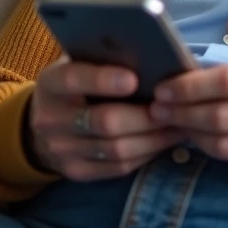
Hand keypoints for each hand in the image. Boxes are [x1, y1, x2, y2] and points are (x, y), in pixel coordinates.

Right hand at [27, 57, 183, 180]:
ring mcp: (61, 150)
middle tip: (174, 107)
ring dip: (154, 138)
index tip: (134, 79)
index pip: (73, 79)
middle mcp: (49, 119)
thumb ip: (104, 59)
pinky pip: (119, 167)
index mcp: (50, 83)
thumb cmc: (78, 84)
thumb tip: (148, 56)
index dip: (103, 80)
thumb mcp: (80, 64)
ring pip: (117, 149)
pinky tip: (164, 141)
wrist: (47, 123)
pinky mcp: (76, 171)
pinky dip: (146, 154)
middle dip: (145, 116)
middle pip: (104, 121)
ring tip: (180, 124)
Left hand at [150, 18, 227, 176]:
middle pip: (219, 115)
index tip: (165, 87)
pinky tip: (199, 136)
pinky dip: (213, 148)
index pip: (227, 81)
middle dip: (181, 113)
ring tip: (172, 123)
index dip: (189, 86)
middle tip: (157, 108)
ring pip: (225, 143)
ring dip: (191, 134)